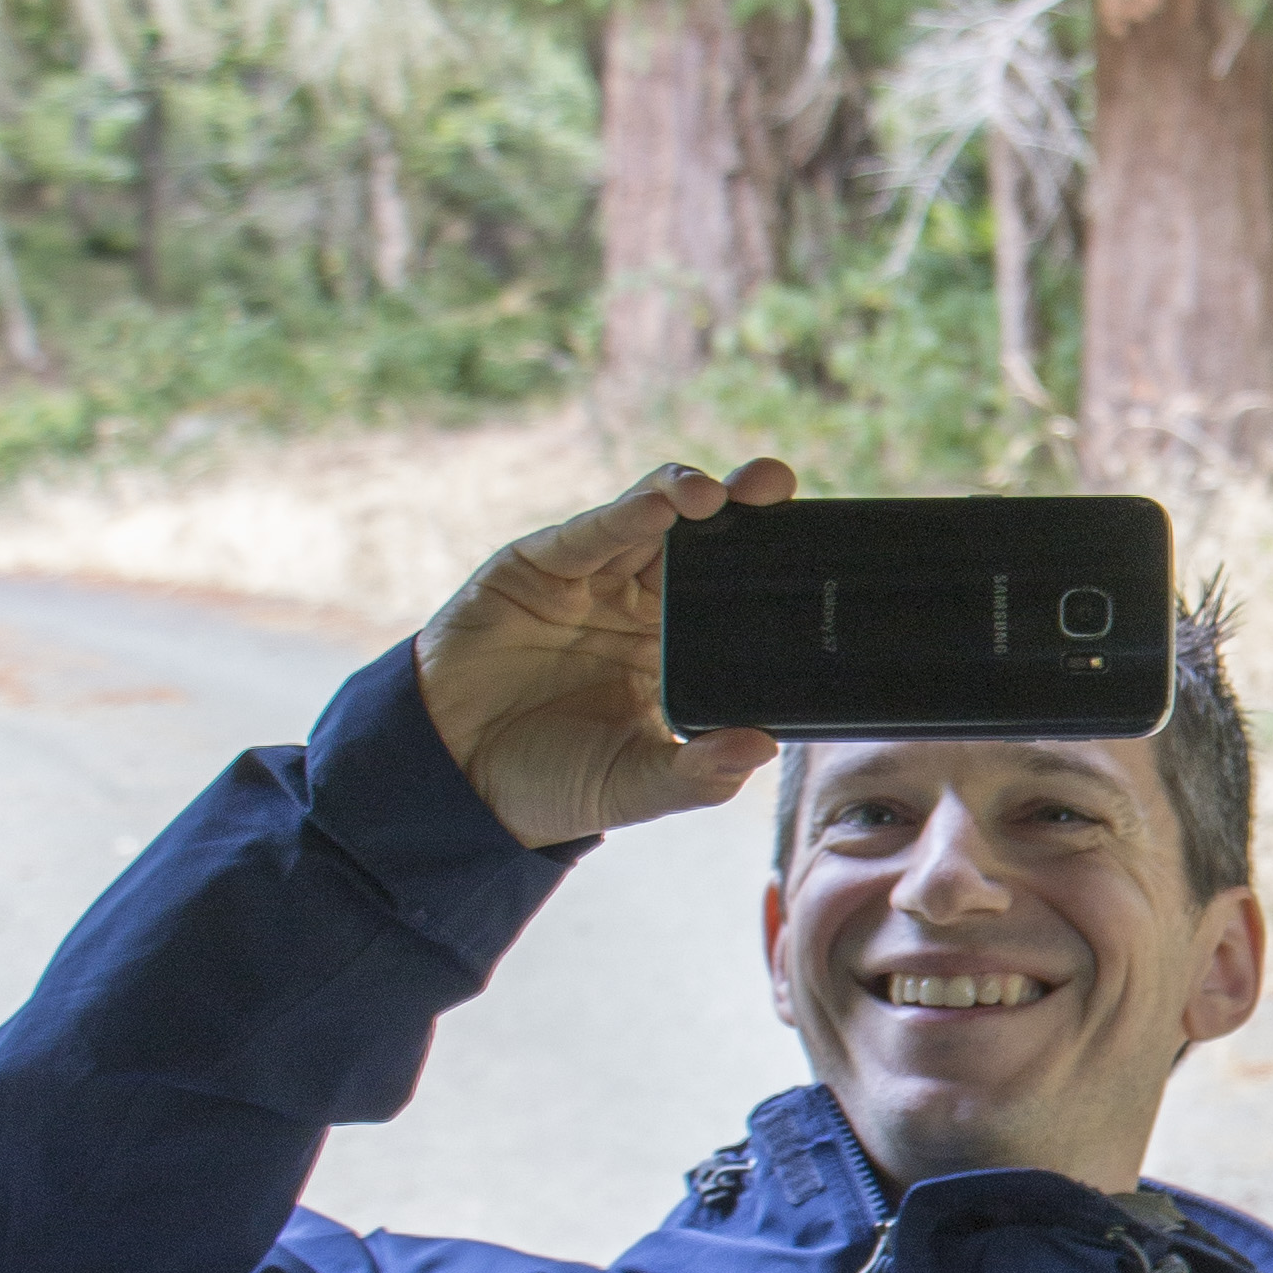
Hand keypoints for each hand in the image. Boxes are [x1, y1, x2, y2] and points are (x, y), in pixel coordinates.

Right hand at [415, 458, 796, 851]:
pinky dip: (625, 513)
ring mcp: (593, 580)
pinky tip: (661, 505)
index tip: (819, 545)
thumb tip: (764, 748)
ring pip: (651, 521)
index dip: (773, 562)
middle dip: (744, 507)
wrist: (452, 779)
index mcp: (678, 650)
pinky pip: (591, 532)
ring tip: (718, 495)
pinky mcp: (540, 566)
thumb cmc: (549, 783)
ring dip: (688, 497)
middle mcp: (642, 605)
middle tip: (778, 486)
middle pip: (706, 541)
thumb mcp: (634, 786)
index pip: (738, 593)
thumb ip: (698, 775)